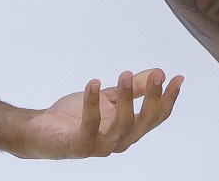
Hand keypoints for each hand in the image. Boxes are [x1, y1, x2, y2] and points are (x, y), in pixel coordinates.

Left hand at [16, 69, 182, 158]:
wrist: (41, 131)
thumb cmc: (75, 116)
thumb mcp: (108, 97)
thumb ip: (133, 89)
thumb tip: (158, 72)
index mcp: (129, 130)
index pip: (156, 117)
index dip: (168, 98)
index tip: (177, 77)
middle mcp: (119, 141)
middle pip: (144, 122)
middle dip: (154, 98)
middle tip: (158, 76)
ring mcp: (101, 146)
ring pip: (123, 126)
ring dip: (127, 99)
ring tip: (125, 75)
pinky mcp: (81, 145)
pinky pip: (90, 125)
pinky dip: (92, 103)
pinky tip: (94, 83)